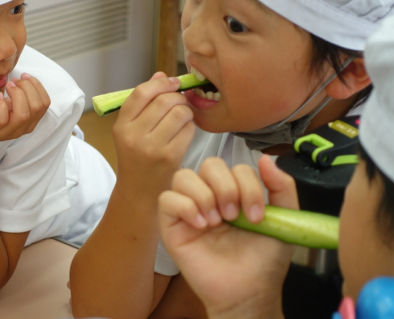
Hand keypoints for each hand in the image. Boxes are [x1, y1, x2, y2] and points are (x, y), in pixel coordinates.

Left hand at [0, 73, 50, 147]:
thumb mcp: (8, 104)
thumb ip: (19, 95)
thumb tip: (24, 76)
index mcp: (29, 121)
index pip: (45, 103)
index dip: (37, 85)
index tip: (24, 75)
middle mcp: (21, 128)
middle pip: (37, 106)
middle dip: (27, 87)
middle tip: (13, 80)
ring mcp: (7, 131)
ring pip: (23, 114)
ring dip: (17, 94)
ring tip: (7, 86)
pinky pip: (2, 118)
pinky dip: (1, 103)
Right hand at [112, 72, 194, 200]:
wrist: (139, 192)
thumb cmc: (136, 157)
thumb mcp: (131, 130)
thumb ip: (144, 102)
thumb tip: (161, 75)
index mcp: (121, 126)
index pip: (141, 93)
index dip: (160, 83)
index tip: (171, 82)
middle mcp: (134, 136)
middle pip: (164, 100)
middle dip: (177, 97)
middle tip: (179, 102)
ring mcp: (152, 147)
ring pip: (179, 112)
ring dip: (186, 110)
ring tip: (182, 117)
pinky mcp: (170, 157)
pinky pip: (188, 129)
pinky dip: (190, 127)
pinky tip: (184, 132)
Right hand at [158, 155, 296, 317]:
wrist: (248, 291)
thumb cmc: (263, 261)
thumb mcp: (283, 219)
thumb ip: (282, 187)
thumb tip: (266, 159)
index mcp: (234, 193)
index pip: (233, 166)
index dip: (247, 184)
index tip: (257, 215)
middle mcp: (210, 196)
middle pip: (208, 164)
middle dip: (226, 186)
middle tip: (234, 215)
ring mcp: (188, 210)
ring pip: (183, 176)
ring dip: (204, 195)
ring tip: (216, 221)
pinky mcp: (171, 225)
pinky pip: (166, 199)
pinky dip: (185, 207)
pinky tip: (201, 226)